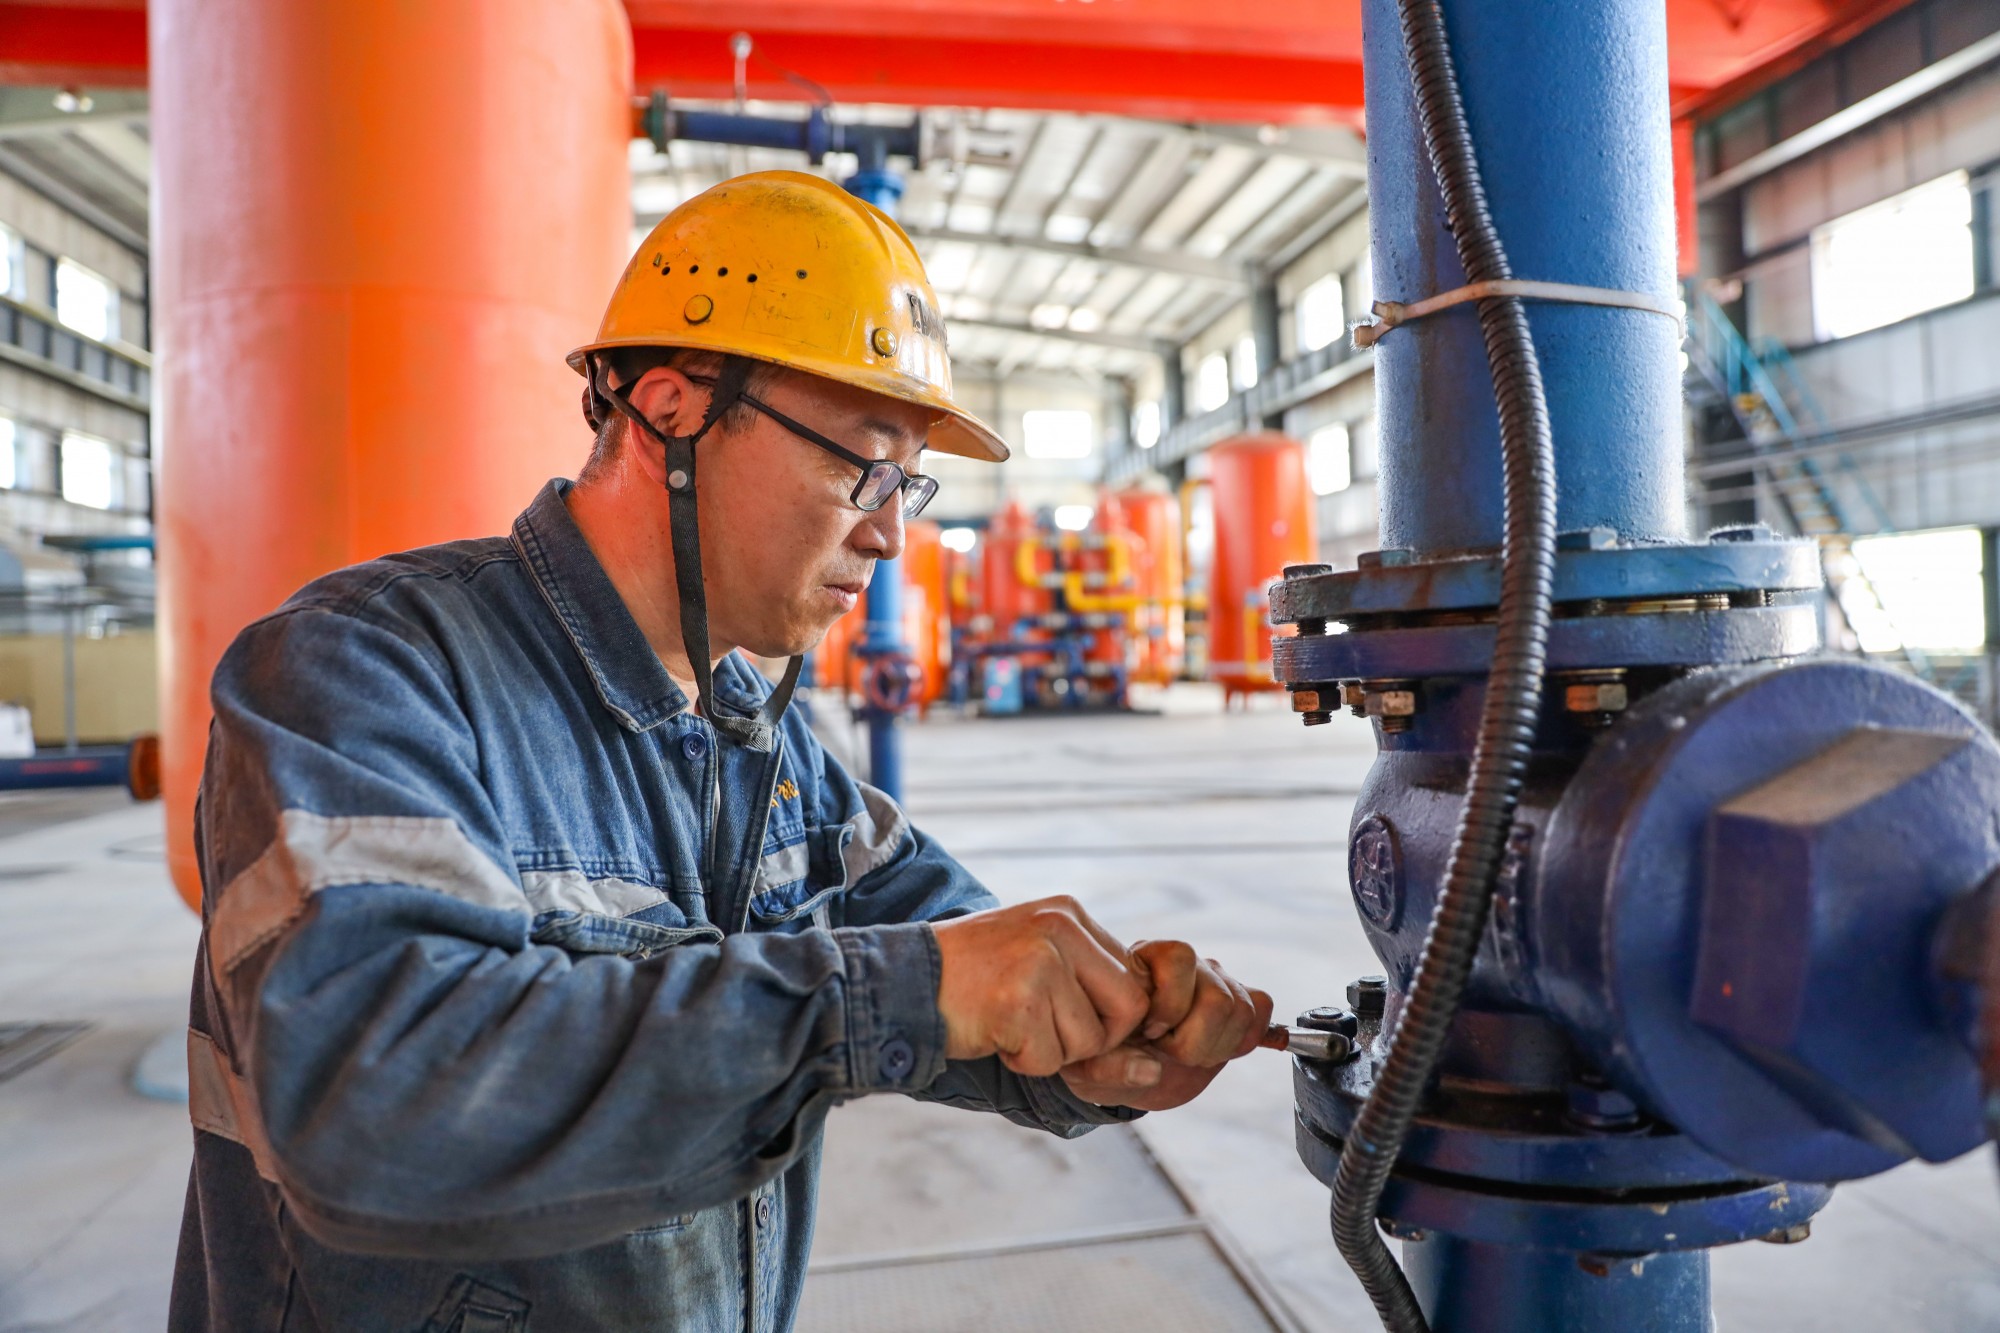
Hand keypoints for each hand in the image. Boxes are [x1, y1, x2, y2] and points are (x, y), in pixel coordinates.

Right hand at [931, 897, 1151, 1077]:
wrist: (901, 981)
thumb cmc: (972, 979)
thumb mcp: (1035, 960)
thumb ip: (1089, 987)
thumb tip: (1155, 1068)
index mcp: (1068, 914)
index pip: (1132, 981)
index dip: (1110, 1018)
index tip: (1071, 1022)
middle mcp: (1060, 929)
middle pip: (1127, 1011)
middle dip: (1092, 1038)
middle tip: (1042, 1028)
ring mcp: (1040, 963)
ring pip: (1088, 1042)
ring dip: (1050, 1051)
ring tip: (1008, 1022)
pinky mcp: (1018, 1002)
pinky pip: (1048, 1061)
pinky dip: (1021, 1061)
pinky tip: (992, 1033)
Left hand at [1058, 943, 1271, 1111]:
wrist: (1125, 1069)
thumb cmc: (1104, 1058)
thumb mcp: (1090, 1069)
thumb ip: (1110, 1069)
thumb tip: (1151, 1070)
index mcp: (1142, 963)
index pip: (1180, 958)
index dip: (1170, 1006)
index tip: (1148, 1035)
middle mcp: (1183, 966)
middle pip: (1218, 995)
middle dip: (1194, 1040)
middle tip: (1167, 1050)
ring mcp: (1213, 981)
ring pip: (1242, 1008)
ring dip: (1215, 1046)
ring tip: (1185, 1053)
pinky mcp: (1236, 1002)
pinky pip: (1261, 1007)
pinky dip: (1243, 1039)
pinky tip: (1213, 1049)